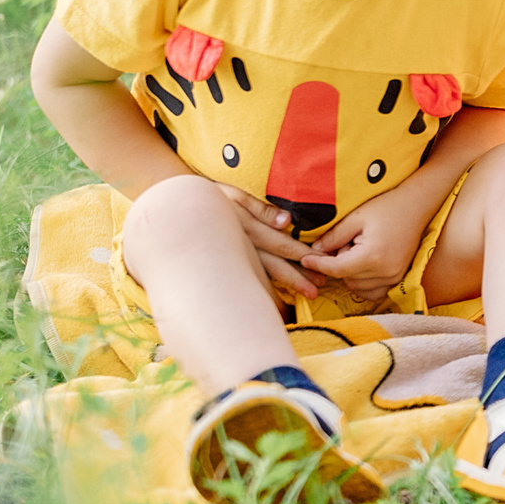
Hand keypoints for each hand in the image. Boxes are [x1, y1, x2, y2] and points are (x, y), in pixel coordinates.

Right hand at [215, 182, 323, 299]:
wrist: (181, 212)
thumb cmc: (213, 199)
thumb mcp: (235, 196)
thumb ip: (261, 209)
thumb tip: (287, 221)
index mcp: (248, 228)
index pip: (281, 244)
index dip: (302, 254)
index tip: (323, 263)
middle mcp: (243, 247)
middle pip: (275, 264)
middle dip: (298, 277)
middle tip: (319, 288)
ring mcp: (235, 258)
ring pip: (263, 276)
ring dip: (285, 287)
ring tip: (308, 295)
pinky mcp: (230, 264)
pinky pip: (250, 281)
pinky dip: (265, 294)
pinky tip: (278, 307)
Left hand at [301, 183, 432, 308]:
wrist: (417, 206)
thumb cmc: (386, 206)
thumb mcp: (356, 217)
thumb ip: (334, 236)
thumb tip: (315, 251)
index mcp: (373, 256)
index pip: (337, 269)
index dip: (318, 264)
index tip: (304, 259)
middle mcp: (386, 271)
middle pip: (346, 279)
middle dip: (338, 264)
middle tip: (345, 242)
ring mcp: (395, 277)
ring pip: (358, 288)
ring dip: (350, 274)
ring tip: (357, 250)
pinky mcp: (399, 278)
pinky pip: (373, 292)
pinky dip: (363, 283)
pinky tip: (363, 265)